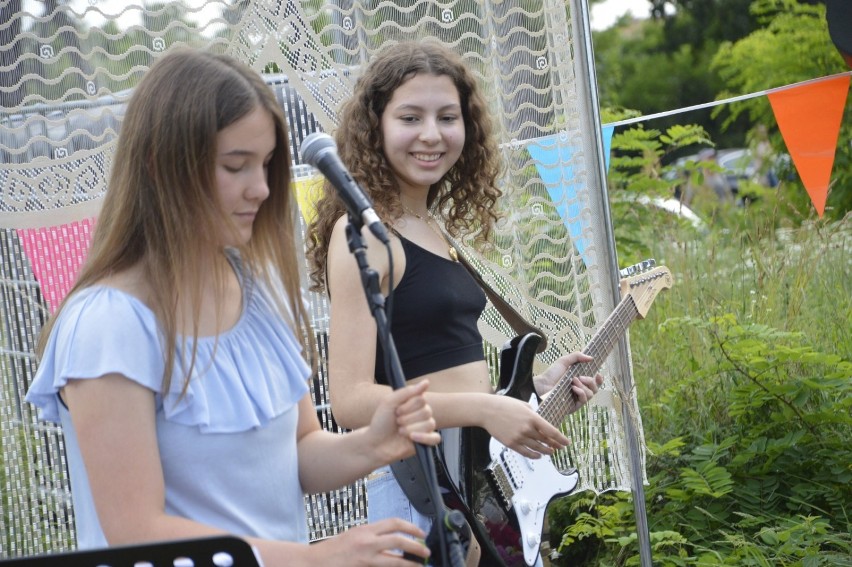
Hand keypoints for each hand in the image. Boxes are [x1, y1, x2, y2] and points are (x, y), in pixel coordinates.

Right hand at [311, 518, 429, 565]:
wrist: (315, 562)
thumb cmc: (333, 550)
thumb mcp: (354, 535)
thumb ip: (372, 536)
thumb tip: (392, 540)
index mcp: (365, 529)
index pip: (394, 523)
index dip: (411, 528)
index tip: (421, 533)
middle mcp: (367, 541)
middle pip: (399, 540)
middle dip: (416, 546)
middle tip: (426, 551)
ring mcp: (366, 558)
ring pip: (396, 559)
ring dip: (410, 563)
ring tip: (420, 565)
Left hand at [367, 380, 439, 462]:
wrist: (375, 443)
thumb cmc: (381, 423)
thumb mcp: (389, 402)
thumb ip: (408, 391)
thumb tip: (426, 382)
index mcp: (413, 404)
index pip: (422, 399)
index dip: (409, 406)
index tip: (397, 410)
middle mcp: (421, 415)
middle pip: (427, 411)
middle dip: (408, 418)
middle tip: (397, 422)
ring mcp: (424, 429)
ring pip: (430, 424)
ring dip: (411, 428)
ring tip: (400, 431)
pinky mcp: (425, 443)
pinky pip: (435, 438)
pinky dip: (424, 437)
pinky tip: (412, 437)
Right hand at [482, 395, 569, 458]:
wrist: (486, 410)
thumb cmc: (504, 405)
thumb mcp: (523, 404)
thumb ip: (533, 414)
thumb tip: (539, 422)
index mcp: (532, 417)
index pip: (551, 431)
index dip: (561, 439)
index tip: (566, 443)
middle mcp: (527, 429)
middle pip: (545, 441)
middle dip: (554, 445)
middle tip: (559, 448)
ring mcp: (519, 437)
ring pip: (537, 448)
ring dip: (545, 451)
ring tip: (550, 452)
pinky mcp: (511, 443)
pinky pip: (526, 453)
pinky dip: (534, 456)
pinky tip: (538, 456)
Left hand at [534, 352, 603, 405]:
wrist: (541, 385)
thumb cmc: (551, 374)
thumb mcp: (564, 361)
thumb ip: (577, 356)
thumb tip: (591, 358)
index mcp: (580, 381)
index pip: (594, 382)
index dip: (599, 379)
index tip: (598, 374)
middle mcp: (580, 390)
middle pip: (595, 388)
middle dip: (591, 381)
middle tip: (580, 377)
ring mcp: (577, 399)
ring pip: (591, 394)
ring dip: (583, 386)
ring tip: (573, 381)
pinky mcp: (574, 406)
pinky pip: (584, 400)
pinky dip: (581, 393)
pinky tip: (574, 388)